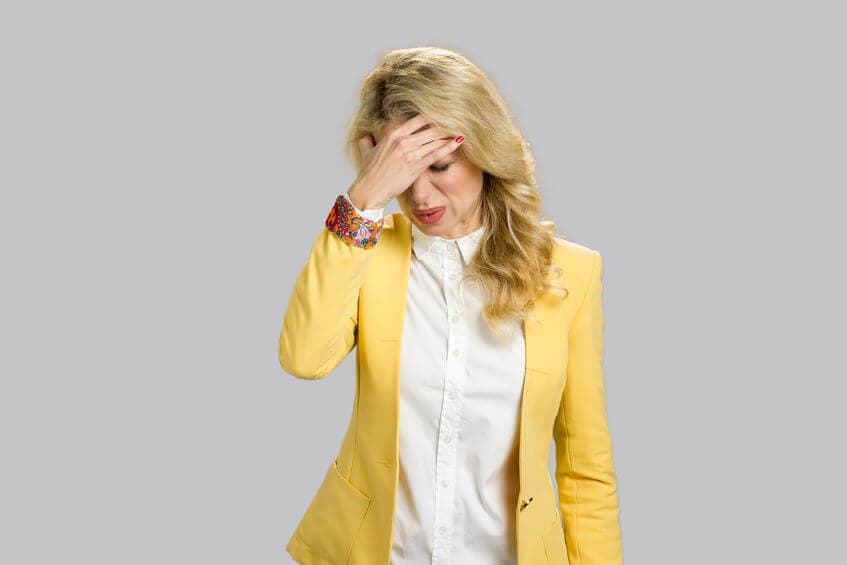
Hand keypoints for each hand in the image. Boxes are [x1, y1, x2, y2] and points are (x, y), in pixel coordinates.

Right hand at [348, 114, 463, 209]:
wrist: (370, 190)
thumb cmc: (369, 173)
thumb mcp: (367, 151)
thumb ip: (368, 141)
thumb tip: (366, 137)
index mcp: (392, 133)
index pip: (418, 119)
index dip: (433, 117)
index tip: (443, 116)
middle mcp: (402, 140)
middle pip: (430, 128)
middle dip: (445, 126)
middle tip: (458, 122)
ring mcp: (410, 153)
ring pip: (435, 140)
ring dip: (449, 136)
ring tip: (460, 131)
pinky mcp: (416, 166)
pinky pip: (436, 154)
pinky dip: (449, 147)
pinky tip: (459, 143)